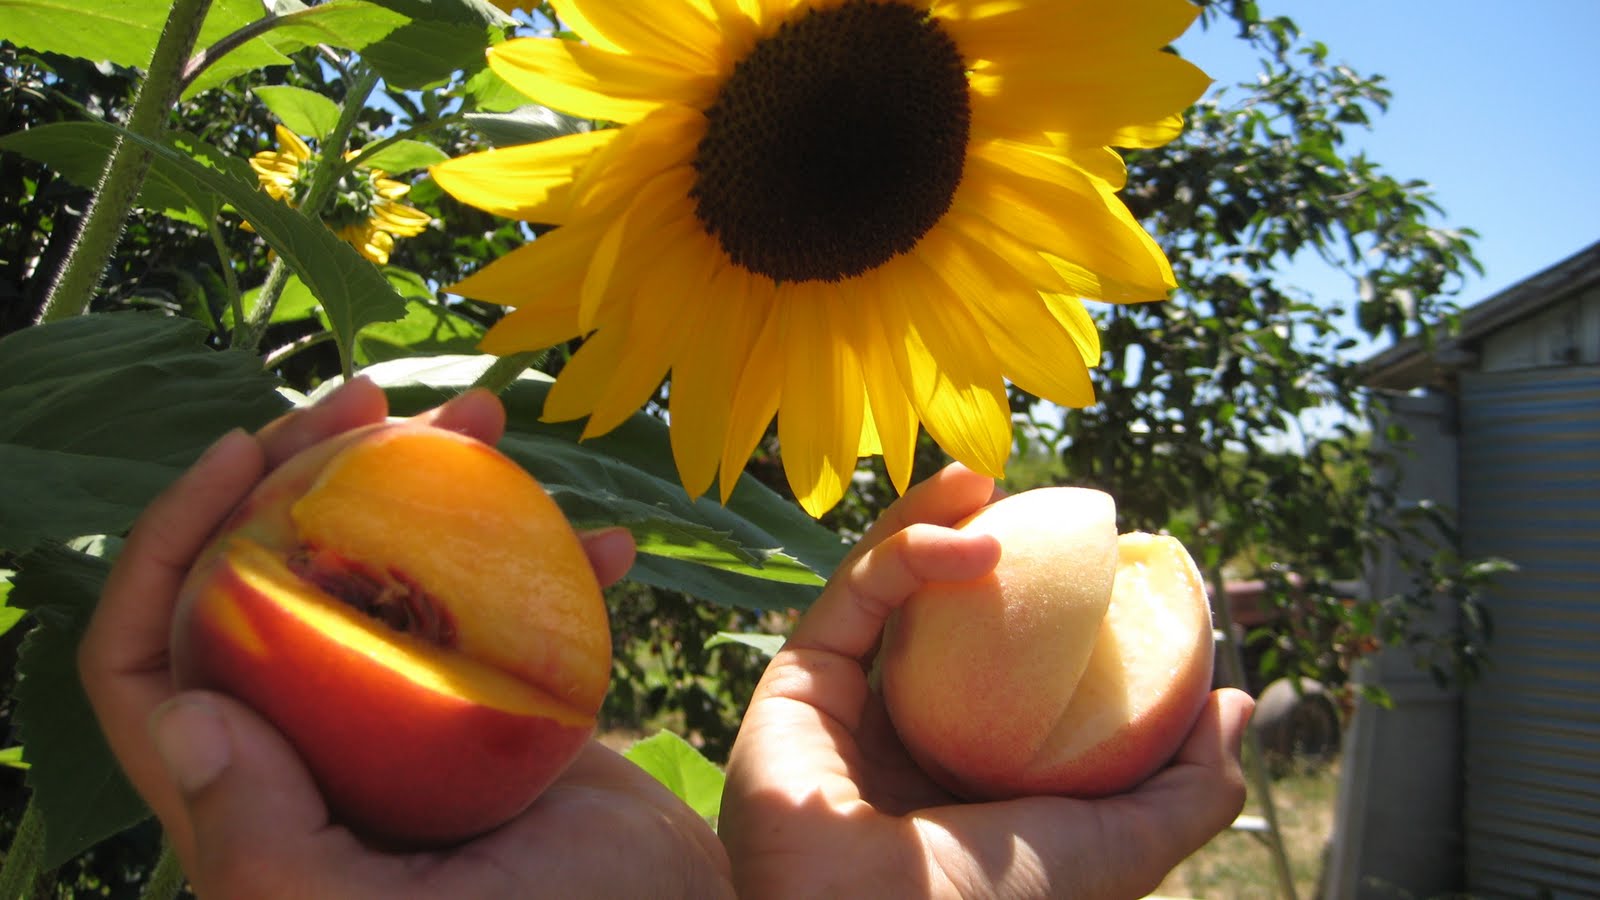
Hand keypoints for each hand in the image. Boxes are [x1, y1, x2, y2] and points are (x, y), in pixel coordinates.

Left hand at [79, 378, 733, 898]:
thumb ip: (264, 848)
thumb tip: (189, 714)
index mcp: (255, 803)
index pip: (149, 660)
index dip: (169, 545)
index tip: (242, 451)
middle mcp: (319, 747)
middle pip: (265, 580)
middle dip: (304, 471)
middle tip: (373, 404)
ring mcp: (411, 720)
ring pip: (385, 572)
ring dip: (430, 486)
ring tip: (493, 421)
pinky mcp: (498, 708)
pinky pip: (505, 607)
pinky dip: (555, 563)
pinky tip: (612, 545)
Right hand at [720, 463, 1252, 899]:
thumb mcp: (1126, 847)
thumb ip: (1188, 785)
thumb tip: (1236, 701)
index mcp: (973, 775)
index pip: (1012, 670)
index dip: (1049, 606)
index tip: (1102, 556)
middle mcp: (908, 737)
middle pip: (945, 618)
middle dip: (983, 546)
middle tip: (1034, 505)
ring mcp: (849, 708)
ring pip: (889, 589)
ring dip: (934, 519)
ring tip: (987, 476)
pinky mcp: (798, 681)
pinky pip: (855, 595)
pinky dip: (909, 549)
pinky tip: (974, 535)